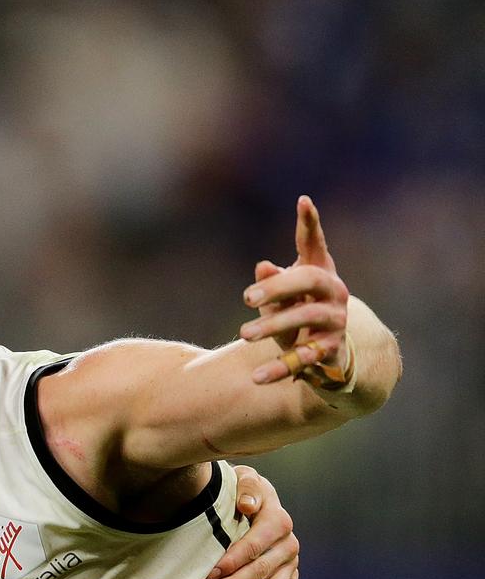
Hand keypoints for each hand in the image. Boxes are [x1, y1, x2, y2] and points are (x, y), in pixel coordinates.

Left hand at [204, 465, 300, 578]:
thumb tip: (247, 504)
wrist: (255, 497)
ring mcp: (291, 564)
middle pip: (262, 570)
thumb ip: (247, 487)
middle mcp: (288, 544)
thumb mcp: (245, 479)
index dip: (233, 560)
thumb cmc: (244, 491)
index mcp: (278, 520)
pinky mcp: (291, 578)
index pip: (255, 544)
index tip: (211, 573)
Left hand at [240, 196, 350, 384]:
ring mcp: (336, 322)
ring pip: (307, 317)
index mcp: (319, 273)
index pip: (315, 245)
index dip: (310, 224)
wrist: (328, 359)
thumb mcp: (281, 299)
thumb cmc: (297, 316)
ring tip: (242, 334)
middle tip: (246, 298)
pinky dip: (280, 368)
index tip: (303, 201)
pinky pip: (305, 358)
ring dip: (273, 326)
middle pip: (309, 280)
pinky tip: (257, 377)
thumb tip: (263, 265)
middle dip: (277, 286)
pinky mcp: (331, 351)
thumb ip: (272, 283)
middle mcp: (333, 293)